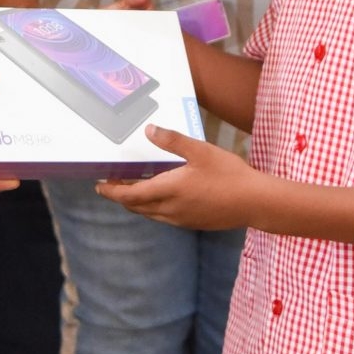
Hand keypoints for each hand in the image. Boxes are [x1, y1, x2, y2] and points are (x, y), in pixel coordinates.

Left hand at [97, 127, 264, 228]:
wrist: (255, 202)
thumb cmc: (229, 174)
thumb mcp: (200, 150)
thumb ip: (172, 141)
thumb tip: (149, 130)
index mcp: (168, 190)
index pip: (130, 196)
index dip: (112, 192)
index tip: (99, 185)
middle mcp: (170, 209)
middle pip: (136, 207)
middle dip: (121, 196)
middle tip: (111, 184)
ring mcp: (182, 219)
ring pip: (150, 214)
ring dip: (137, 203)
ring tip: (132, 189)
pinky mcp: (192, 223)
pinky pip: (163, 217)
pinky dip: (152, 208)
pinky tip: (160, 196)